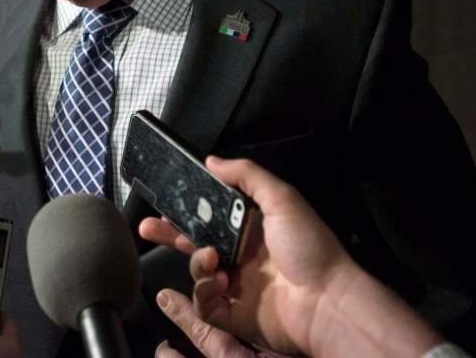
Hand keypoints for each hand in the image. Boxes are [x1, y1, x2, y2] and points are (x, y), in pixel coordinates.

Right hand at [140, 156, 355, 355]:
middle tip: (148, 227)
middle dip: (169, 234)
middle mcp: (241, 256)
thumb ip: (247, 175)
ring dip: (197, 262)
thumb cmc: (309, 248)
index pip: (209, 215)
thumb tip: (212, 160)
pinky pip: (203, 304)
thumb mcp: (282, 199)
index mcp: (251, 229)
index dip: (185, 209)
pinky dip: (204, 292)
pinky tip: (219, 282)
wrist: (326, 302)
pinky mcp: (232, 314)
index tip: (164, 201)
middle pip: (194, 242)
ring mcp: (236, 286)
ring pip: (196, 271)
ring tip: (212, 259)